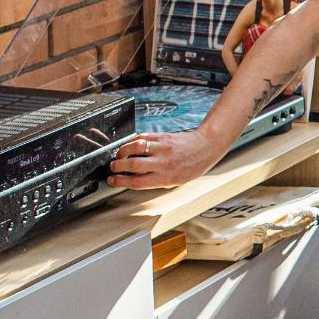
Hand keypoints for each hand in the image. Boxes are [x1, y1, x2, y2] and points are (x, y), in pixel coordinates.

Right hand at [106, 130, 222, 189]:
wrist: (206, 147)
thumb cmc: (193, 166)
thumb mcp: (175, 180)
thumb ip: (155, 180)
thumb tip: (135, 179)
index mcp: (166, 177)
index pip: (137, 182)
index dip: (120, 182)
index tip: (112, 180)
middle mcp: (163, 163)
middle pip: (132, 164)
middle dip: (117, 166)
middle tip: (113, 167)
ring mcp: (162, 148)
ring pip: (135, 148)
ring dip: (122, 151)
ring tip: (119, 155)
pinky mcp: (162, 136)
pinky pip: (142, 138)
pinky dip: (133, 142)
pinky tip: (131, 146)